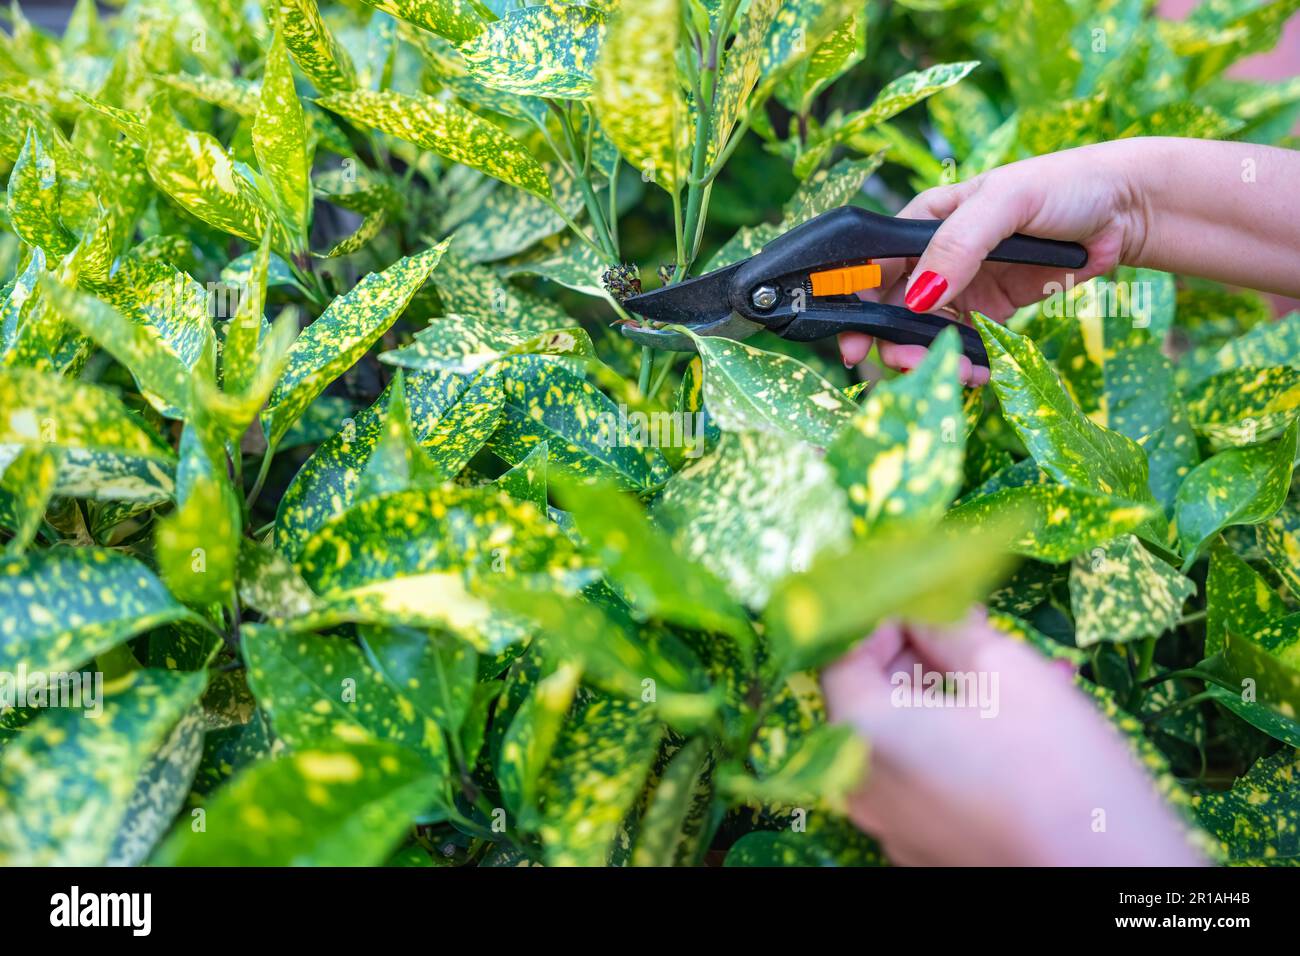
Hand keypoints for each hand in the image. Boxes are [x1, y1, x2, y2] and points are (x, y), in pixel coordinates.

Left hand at [821, 608, 1204, 865]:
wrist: (1113, 877)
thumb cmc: (1058, 769)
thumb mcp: (1006, 668)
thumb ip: (946, 625)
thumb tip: (925, 602)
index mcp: (861, 732)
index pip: (841, 652)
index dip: (882, 616)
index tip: (927, 598)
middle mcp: (859, 782)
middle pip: (868, 697)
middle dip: (914, 656)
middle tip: (970, 629)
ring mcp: (888, 823)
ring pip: (900, 737)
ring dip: (941, 697)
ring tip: (1006, 674)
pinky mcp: (921, 847)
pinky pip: (921, 778)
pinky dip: (951, 744)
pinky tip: (1008, 726)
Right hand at [839, 140, 1146, 380]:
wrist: (1125, 209)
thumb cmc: (1063, 186)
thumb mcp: (1005, 202)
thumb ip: (958, 244)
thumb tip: (918, 297)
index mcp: (923, 221)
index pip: (873, 266)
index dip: (855, 305)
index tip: (856, 344)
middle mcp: (933, 256)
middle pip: (892, 310)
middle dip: (896, 343)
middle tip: (916, 367)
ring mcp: (961, 285)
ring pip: (924, 334)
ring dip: (933, 359)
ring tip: (960, 373)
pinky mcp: (989, 310)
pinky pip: (963, 343)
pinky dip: (965, 362)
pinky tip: (979, 371)